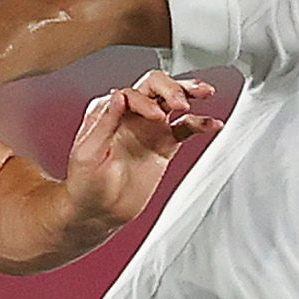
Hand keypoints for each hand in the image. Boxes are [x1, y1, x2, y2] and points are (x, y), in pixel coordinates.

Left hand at [63, 70, 219, 224]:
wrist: (98, 211)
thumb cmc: (85, 183)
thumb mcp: (88, 152)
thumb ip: (105, 122)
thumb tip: (120, 94)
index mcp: (109, 111)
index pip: (133, 93)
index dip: (146, 102)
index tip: (156, 117)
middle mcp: (130, 115)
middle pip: (156, 86)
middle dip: (171, 89)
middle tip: (181, 103)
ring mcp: (149, 129)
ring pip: (172, 101)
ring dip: (189, 93)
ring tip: (205, 92)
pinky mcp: (163, 146)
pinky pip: (185, 129)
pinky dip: (200, 124)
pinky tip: (213, 124)